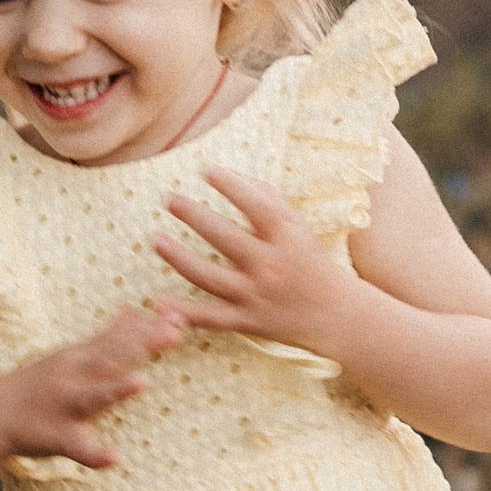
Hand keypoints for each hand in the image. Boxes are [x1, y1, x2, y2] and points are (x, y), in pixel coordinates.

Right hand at [0, 302, 184, 470]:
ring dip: (116, 390)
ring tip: (142, 382)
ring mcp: (65, 406)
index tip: (179, 315)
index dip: (148, 328)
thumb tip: (133, 311)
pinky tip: (115, 458)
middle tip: (173, 335)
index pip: (118, 338)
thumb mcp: (73, 355)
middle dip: (141, 346)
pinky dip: (95, 454)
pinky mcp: (57, 436)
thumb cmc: (42, 384)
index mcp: (81, 357)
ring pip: (93, 397)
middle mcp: (74, 376)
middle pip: (110, 358)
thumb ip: (107, 337)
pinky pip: (78, 447)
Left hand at [153, 162, 355, 353]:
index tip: (206, 169)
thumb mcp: (297, 226)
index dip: (231, 185)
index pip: (257, 205)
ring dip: (178, 257)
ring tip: (155, 238)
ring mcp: (256, 296)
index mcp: (286, 238)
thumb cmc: (310, 261)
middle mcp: (270, 265)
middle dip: (194, 215)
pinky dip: (184, 313)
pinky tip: (158, 301)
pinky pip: (210, 318)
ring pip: (209, 276)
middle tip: (170, 198)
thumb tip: (225, 172)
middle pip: (224, 237)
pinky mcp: (247, 321)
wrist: (335, 314)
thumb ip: (265, 197)